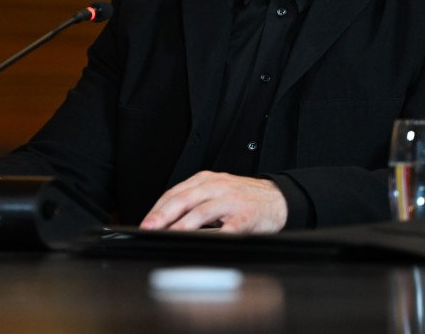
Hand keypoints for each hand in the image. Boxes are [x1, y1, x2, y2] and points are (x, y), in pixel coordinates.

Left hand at [139, 171, 287, 233]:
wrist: (278, 198)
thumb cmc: (243, 198)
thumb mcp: (215, 191)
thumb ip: (193, 202)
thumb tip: (165, 221)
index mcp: (206, 180)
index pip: (175, 193)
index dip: (158, 208)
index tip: (146, 223)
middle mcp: (217, 187)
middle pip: (185, 199)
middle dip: (164, 215)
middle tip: (150, 228)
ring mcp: (231, 201)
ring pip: (202, 211)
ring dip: (184, 225)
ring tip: (171, 235)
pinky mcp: (246, 215)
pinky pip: (230, 227)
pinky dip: (217, 235)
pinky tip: (206, 243)